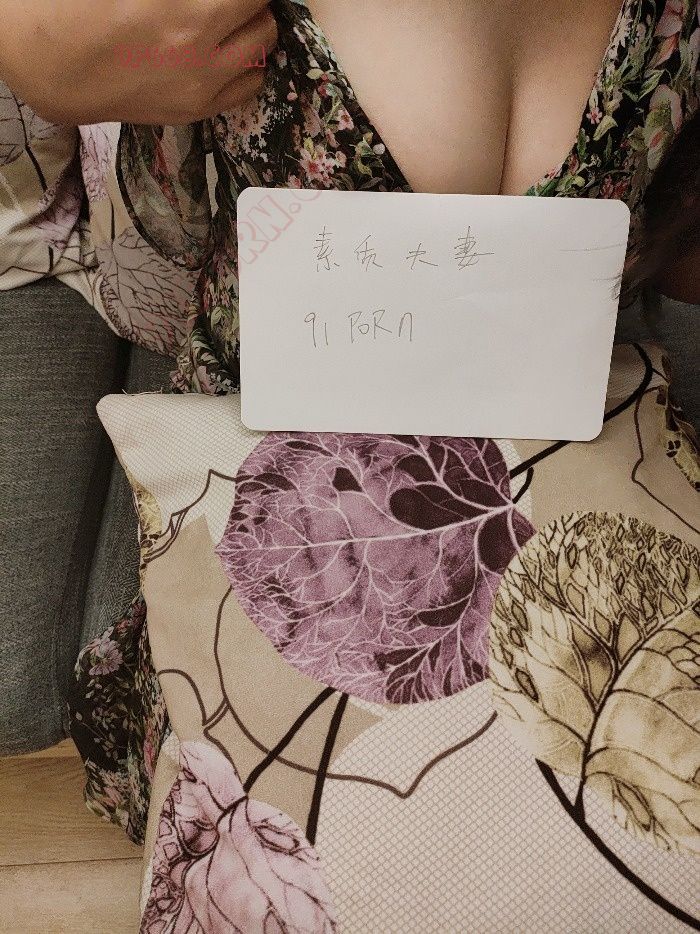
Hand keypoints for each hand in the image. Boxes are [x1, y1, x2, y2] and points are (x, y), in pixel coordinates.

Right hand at [0, 0, 277, 123]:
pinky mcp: (197, 111)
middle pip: (263, 15)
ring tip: (230, 19)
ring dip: (254, 28)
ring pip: (264, 50)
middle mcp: (202, 51)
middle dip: (249, 1)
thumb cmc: (82, 7)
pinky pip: (250, 86)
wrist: (53, 67)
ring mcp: (202, 88)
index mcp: (188, 9)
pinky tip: (227, 51)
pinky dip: (247, 65)